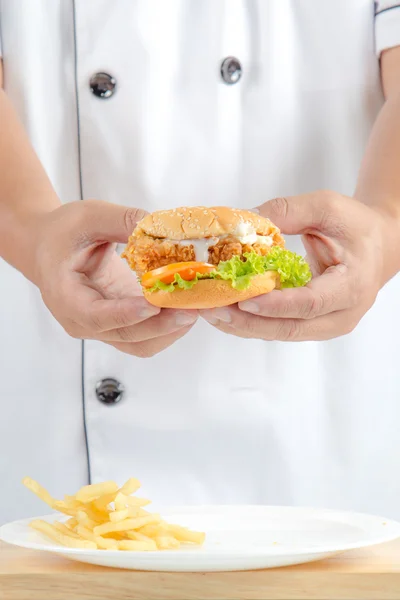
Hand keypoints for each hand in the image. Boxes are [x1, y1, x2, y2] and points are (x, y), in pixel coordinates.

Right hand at [30, 200, 196, 356]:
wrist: (49, 249)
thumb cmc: (63, 233)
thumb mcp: (88, 216)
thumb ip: (123, 221)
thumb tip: (161, 229)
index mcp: (66, 296)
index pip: (95, 315)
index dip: (125, 313)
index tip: (153, 306)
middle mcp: (83, 321)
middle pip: (126, 335)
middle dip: (162, 324)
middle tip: (192, 306)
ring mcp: (103, 328)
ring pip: (141, 344)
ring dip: (170, 330)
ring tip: (196, 306)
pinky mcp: (121, 326)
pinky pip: (148, 338)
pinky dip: (169, 328)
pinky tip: (186, 307)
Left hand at [201, 191, 399, 340]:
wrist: (378, 246)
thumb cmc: (357, 226)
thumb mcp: (328, 207)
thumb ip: (289, 211)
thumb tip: (245, 222)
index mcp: (353, 285)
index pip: (312, 303)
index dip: (276, 305)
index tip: (244, 300)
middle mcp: (342, 314)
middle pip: (292, 327)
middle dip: (248, 321)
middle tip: (213, 308)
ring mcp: (328, 325)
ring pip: (281, 333)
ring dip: (243, 325)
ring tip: (209, 311)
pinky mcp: (313, 326)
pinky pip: (279, 328)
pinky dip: (251, 322)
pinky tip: (225, 311)